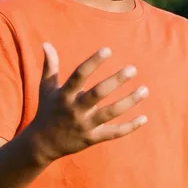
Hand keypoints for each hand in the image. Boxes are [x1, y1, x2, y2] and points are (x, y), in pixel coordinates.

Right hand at [26, 43, 148, 163]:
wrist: (43, 144)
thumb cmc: (47, 110)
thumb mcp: (46, 88)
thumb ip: (50, 66)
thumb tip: (46, 43)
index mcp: (64, 95)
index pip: (79, 75)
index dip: (93, 62)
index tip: (108, 50)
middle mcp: (75, 109)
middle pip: (98, 93)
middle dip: (116, 80)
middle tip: (132, 69)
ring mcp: (85, 125)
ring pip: (111, 113)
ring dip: (129, 101)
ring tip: (145, 90)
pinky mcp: (92, 138)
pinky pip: (114, 133)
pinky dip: (130, 127)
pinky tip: (144, 117)